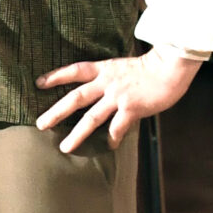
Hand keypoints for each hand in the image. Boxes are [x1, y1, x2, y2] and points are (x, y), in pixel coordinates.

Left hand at [35, 47, 203, 152]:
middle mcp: (108, 83)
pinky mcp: (132, 108)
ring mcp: (119, 96)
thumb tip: (107, 91)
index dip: (57, 76)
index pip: (76, 70)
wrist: (173, 66)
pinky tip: (111, 145)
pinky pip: (117, 127)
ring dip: (77, 134)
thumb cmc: (156, 65)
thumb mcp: (128, 66)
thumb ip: (116, 78)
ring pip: (92, 117)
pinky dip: (113, 138)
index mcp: (106, 69)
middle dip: (57, 111)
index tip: (39, 83)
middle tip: (40, 124)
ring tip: (64, 147)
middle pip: (76, 97)